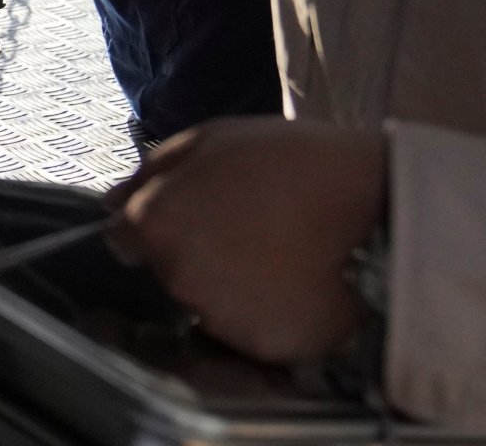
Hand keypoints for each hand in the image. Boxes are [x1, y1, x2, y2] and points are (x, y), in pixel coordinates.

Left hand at [108, 118, 386, 363]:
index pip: (123, 240)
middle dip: (190, 255)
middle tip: (239, 232)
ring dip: (227, 287)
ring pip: (206, 304)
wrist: (373, 209)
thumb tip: (112, 202)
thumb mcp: (211, 139)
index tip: (185, 223)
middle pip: (165, 272)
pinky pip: (248, 332)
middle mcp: (174, 274)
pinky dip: (263, 315)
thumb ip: (152, 171)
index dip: (153, 230)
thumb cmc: (293, 164)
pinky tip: (291, 286)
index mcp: (154, 221)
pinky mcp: (257, 347)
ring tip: (273, 256)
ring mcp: (214, 315)